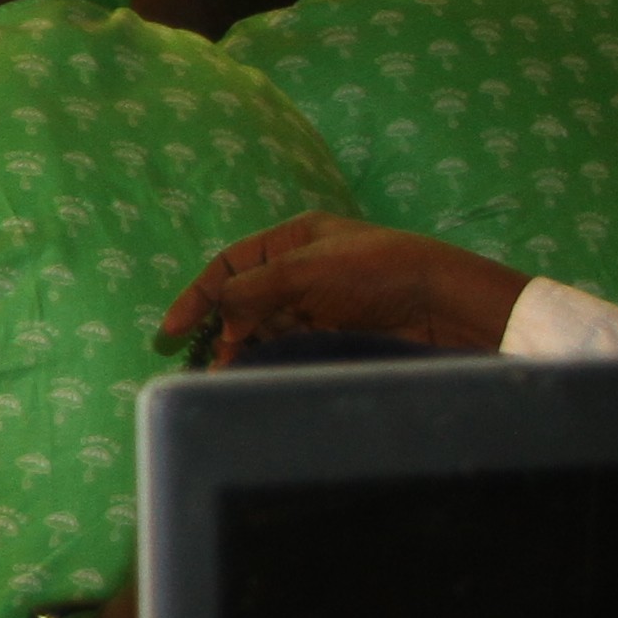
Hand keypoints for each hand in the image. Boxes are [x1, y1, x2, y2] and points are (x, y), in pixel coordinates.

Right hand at [160, 214, 532, 363]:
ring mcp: (319, 305)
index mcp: (293, 240)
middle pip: (244, 300)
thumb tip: (219, 318)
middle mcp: (302, 271)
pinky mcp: (337, 336)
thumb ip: (252, 289)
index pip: (230, 264)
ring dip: (243, 349)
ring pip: (265, 328)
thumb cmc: (377, 272)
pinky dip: (270, 360)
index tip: (172, 330)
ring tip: (228, 376)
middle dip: (220, 329)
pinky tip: (258, 375)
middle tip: (206, 363)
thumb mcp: (305, 269)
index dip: (198, 295)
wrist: (444, 305)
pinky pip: (290, 347)